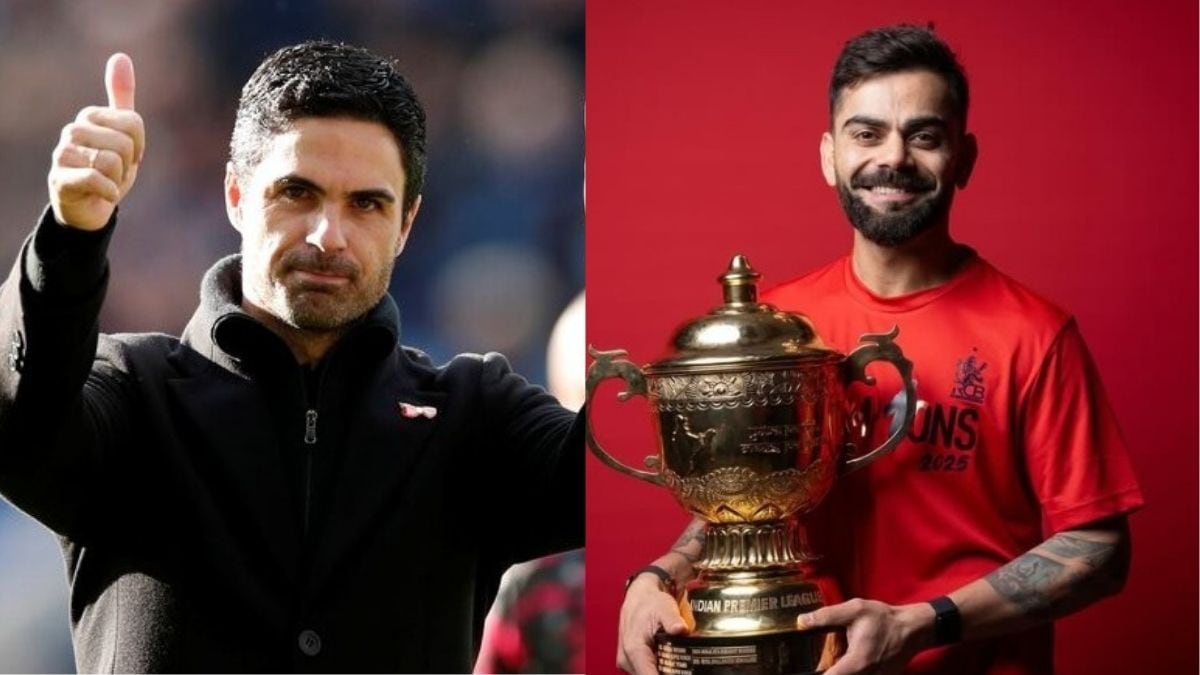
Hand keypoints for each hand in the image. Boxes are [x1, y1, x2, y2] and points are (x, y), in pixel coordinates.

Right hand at [48, 53, 145, 230]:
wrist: (89, 207)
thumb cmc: (108, 168)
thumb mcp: (123, 133)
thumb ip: (122, 97)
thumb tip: (120, 56)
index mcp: (90, 116)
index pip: (134, 123)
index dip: (139, 147)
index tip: (128, 156)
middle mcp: (73, 130)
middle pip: (124, 143)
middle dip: (128, 164)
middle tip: (116, 172)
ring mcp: (63, 154)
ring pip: (112, 161)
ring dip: (118, 179)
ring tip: (106, 182)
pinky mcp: (60, 178)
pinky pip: (98, 180)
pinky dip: (109, 192)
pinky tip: (103, 194)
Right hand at [617, 574, 686, 674]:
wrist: (638, 598)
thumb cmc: (650, 602)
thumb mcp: (664, 607)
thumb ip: (672, 619)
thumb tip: (681, 629)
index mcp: (634, 650)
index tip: (680, 674)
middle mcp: (627, 660)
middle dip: (668, 674)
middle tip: (684, 668)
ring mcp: (627, 662)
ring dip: (663, 672)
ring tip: (679, 664)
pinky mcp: (630, 662)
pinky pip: (645, 671)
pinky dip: (657, 669)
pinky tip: (669, 663)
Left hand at [797, 598, 933, 674]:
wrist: (912, 629)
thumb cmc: (884, 619)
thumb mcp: (855, 610)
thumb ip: (827, 616)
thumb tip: (801, 622)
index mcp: (857, 663)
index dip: (816, 674)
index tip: (802, 670)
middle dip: (826, 671)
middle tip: (816, 663)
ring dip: (838, 670)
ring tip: (829, 662)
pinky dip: (849, 670)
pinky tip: (843, 661)